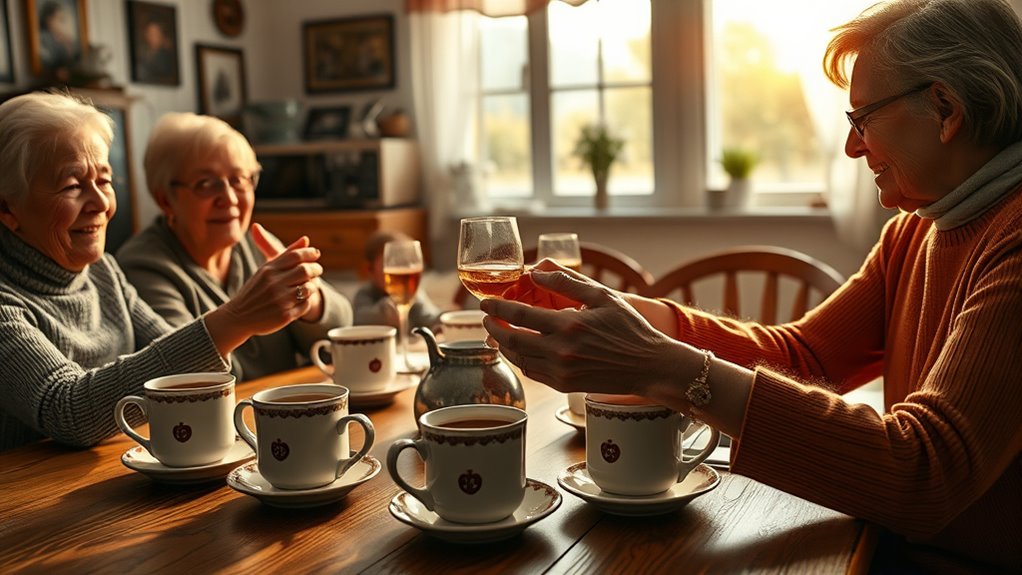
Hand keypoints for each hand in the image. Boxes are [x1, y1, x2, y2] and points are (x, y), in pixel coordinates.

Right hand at [205, 224, 324, 355]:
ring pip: (308, 288)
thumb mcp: (267, 270)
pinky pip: (306, 305)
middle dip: (316, 269)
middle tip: (318, 269)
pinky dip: (306, 302)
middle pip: (305, 270)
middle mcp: (273, 284)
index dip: (309, 253)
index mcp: (268, 270)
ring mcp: (279, 300)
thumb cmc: (257, 290)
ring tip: (310, 285)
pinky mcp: (284, 315)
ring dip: (313, 286)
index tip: (316, 254)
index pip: (295, 256)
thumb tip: (306, 239)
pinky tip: (301, 300)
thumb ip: (287, 255)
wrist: (239, 317)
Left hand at [480, 266, 684, 397]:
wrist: (649, 366)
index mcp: (568, 326)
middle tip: (486, 317)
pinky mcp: (564, 386)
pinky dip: (520, 359)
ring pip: (518, 358)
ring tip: (499, 332)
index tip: (485, 303)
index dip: (497, 308)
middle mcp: (561, 351)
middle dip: (492, 327)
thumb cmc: (629, 328)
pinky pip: (532, 372)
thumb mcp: (602, 296)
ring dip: (503, 345)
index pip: (519, 316)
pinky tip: (521, 349)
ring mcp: (561, 372)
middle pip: (511, 339)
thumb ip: (567, 282)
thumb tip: (536, 273)